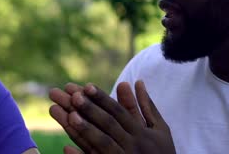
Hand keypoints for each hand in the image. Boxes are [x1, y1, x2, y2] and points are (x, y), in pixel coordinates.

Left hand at [49, 81, 175, 153]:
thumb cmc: (162, 153)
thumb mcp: (159, 129)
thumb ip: (146, 106)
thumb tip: (137, 81)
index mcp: (140, 133)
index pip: (119, 112)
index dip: (103, 99)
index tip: (87, 86)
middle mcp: (132, 145)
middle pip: (108, 125)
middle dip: (91, 110)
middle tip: (73, 96)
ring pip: (102, 143)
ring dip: (86, 130)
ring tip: (69, 116)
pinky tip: (66, 148)